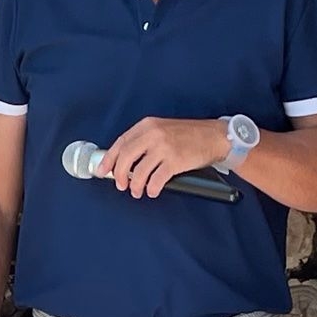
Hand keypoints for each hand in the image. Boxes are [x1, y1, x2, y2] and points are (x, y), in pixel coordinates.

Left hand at [95, 117, 230, 198]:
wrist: (214, 136)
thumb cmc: (189, 135)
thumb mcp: (162, 129)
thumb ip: (144, 141)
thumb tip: (124, 161)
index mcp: (147, 125)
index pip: (120, 142)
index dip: (109, 159)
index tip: (102, 171)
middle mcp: (153, 134)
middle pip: (125, 157)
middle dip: (119, 175)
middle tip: (120, 185)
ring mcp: (164, 147)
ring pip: (139, 172)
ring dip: (135, 185)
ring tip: (137, 191)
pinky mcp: (175, 160)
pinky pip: (156, 180)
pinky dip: (151, 189)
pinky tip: (152, 191)